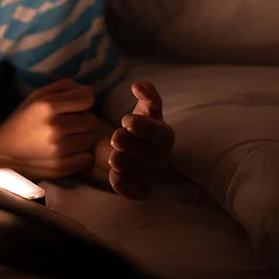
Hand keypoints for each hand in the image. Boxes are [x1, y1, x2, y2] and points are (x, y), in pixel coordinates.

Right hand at [0, 79, 97, 179]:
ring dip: (82, 137)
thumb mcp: (37, 96)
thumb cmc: (24, 119)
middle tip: (69, 123)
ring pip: (90, 139)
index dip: (83, 101)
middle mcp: (55, 127)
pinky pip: (87, 157)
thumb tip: (89, 91)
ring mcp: (59, 149)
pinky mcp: (62, 166)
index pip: (87, 99)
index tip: (76, 106)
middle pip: (91, 120)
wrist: (4, 149)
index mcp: (48, 106)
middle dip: (82, 120)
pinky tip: (67, 151)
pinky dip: (80, 155)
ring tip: (66, 137)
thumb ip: (63, 87)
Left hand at [108, 82, 173, 199]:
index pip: (163, 135)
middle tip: (115, 136)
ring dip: (122, 161)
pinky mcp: (140, 191)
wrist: (120, 147)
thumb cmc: (135, 125)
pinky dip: (120, 182)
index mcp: (165, 136)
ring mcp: (153, 176)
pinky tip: (114, 171)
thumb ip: (146, 94)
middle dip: (129, 144)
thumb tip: (138, 86)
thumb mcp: (142, 107)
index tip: (125, 120)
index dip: (144, 127)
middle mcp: (163, 158)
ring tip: (113, 153)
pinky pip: (133, 192)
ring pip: (140, 173)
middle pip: (151, 156)